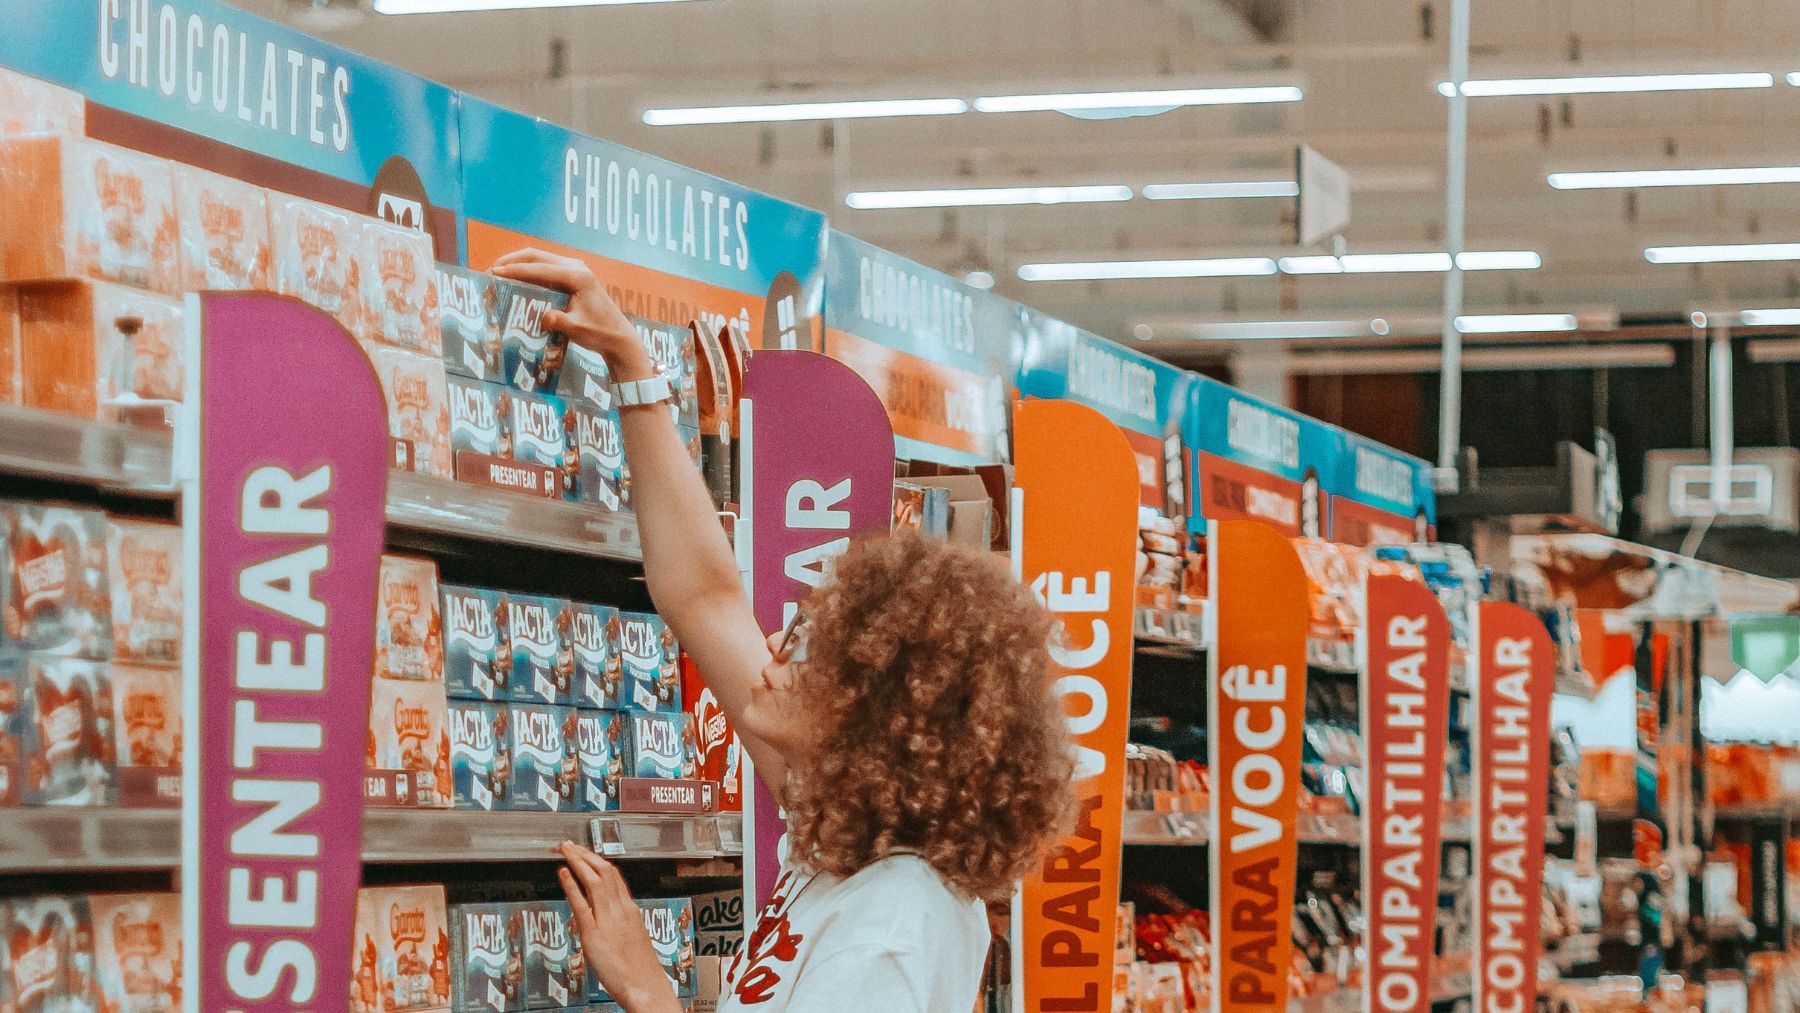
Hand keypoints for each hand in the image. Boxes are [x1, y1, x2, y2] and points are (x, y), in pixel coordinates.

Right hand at [491, 250, 654, 379]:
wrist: (617, 336)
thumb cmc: (599, 332)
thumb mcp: (578, 329)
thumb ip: (560, 322)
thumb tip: (544, 317)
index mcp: (577, 276)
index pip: (540, 269)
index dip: (516, 270)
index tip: (495, 273)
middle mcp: (576, 267)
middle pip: (536, 256)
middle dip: (511, 261)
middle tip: (490, 271)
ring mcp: (574, 270)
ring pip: (539, 259)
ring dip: (517, 264)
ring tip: (496, 273)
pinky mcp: (571, 277)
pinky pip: (544, 269)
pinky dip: (527, 271)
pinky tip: (513, 280)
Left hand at [556, 842, 681, 1012]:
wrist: (645, 986)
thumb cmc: (640, 969)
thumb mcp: (633, 937)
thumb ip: (621, 923)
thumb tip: (609, 917)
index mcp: (631, 910)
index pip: (615, 876)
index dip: (598, 861)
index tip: (587, 853)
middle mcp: (620, 909)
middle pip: (604, 871)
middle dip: (586, 855)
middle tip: (571, 845)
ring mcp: (607, 919)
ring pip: (594, 880)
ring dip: (578, 861)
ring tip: (566, 851)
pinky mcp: (593, 933)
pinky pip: (581, 903)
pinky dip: (571, 885)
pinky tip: (563, 874)